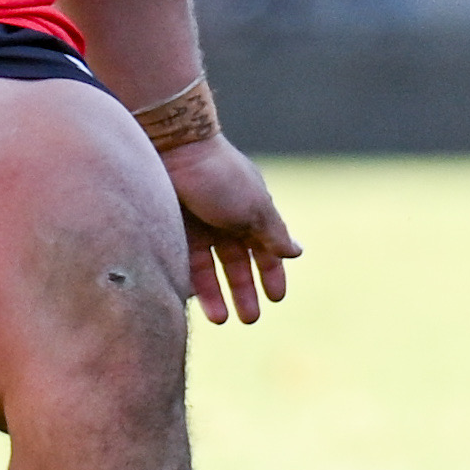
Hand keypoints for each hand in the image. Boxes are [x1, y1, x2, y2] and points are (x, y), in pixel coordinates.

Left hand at [164, 135, 301, 325]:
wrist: (172, 149)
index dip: (273, 274)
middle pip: (239, 263)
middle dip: (245, 291)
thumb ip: (274, 234)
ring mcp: (199, 226)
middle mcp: (226, 221)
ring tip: (222, 321)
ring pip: (211, 268)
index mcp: (252, 213)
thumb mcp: (254, 208)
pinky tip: (196, 303)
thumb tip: (296, 252)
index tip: (276, 298)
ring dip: (218, 295)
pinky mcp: (173, 230)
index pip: (267, 249)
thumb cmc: (220, 177)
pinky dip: (192, 284)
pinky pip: (185, 264)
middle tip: (250, 319)